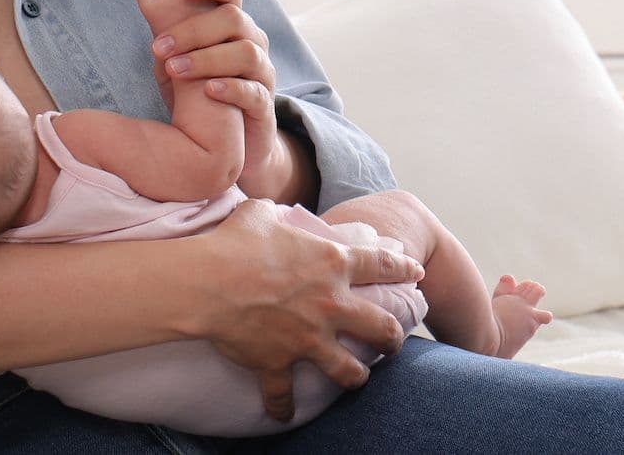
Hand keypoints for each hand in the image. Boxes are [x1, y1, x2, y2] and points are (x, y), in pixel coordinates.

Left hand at [147, 0, 277, 167]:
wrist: (229, 142)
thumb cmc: (196, 89)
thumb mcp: (176, 55)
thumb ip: (164, 25)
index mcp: (230, 23)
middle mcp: (251, 41)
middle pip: (234, 18)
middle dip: (193, 29)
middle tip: (158, 46)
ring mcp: (262, 73)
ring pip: (246, 53)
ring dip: (206, 58)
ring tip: (173, 69)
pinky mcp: (264, 106)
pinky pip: (255, 93)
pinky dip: (231, 88)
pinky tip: (208, 90)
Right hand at [192, 199, 423, 422]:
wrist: (206, 282)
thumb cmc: (233, 242)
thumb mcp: (259, 213)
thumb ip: (273, 212)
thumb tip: (269, 211)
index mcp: (330, 263)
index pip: (380, 265)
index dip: (403, 268)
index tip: (417, 273)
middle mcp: (329, 303)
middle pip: (381, 327)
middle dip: (393, 336)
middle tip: (391, 338)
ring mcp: (308, 338)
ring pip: (350, 370)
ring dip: (356, 375)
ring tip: (357, 376)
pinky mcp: (280, 362)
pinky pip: (284, 393)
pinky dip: (282, 404)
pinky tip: (282, 412)